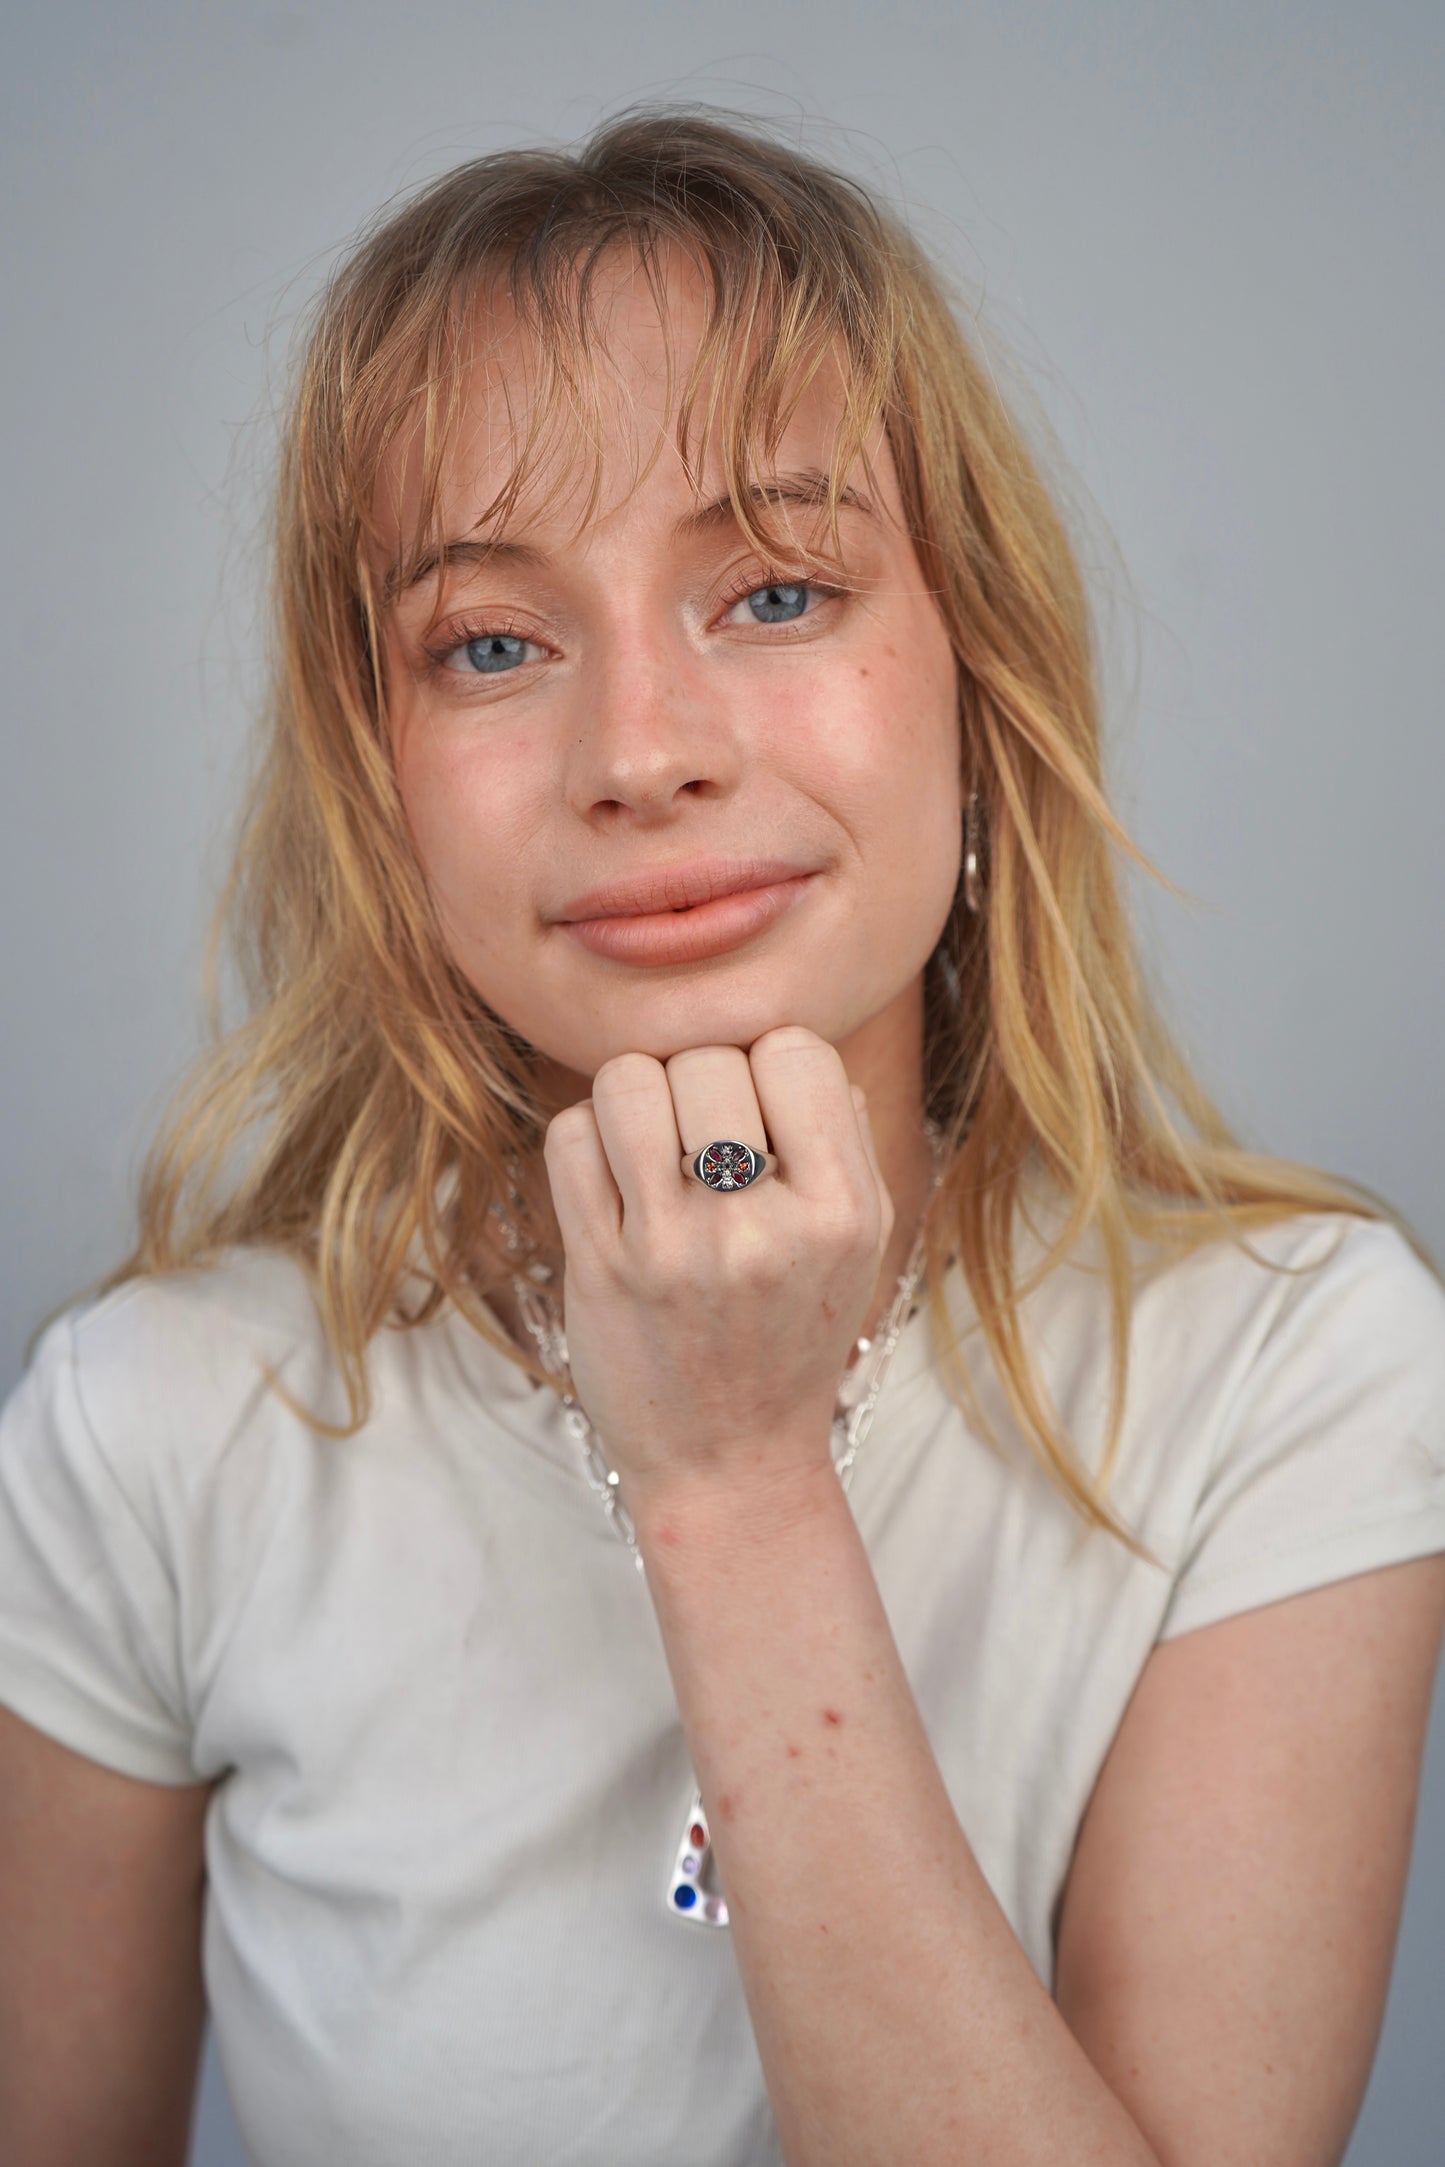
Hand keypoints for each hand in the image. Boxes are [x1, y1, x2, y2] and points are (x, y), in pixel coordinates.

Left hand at [541, 1025, 895, 1504]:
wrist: (730, 1460)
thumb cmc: (793, 1336)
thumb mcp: (859, 1242)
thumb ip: (843, 1137)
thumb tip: (791, 1045)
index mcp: (841, 1211)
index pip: (796, 1049)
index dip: (769, 1063)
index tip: (760, 1109)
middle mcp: (760, 1227)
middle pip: (706, 1059)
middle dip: (697, 1084)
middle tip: (700, 1139)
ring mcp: (673, 1249)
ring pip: (627, 1082)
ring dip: (633, 1101)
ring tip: (650, 1147)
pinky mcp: (600, 1267)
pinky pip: (569, 1136)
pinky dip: (585, 1141)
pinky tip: (612, 1183)